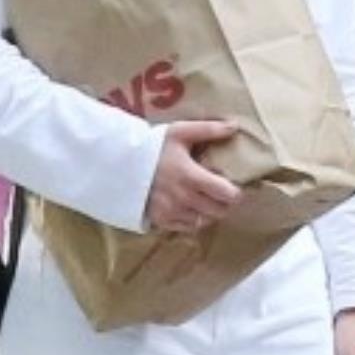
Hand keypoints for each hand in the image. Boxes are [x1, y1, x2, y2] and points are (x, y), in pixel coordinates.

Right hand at [145, 118, 241, 234]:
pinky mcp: (161, 220)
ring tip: (207, 200)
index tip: (234, 186)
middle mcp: (184, 198)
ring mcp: (172, 212)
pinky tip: (191, 207)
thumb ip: (208, 130)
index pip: (227, 195)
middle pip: (219, 211)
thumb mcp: (179, 132)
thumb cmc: (151, 146)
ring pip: (204, 221)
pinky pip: (187, 228)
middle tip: (222, 194)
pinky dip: (194, 220)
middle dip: (225, 204)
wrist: (119, 163)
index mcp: (192, 177)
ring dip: (210, 213)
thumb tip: (234, 126)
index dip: (236, 193)